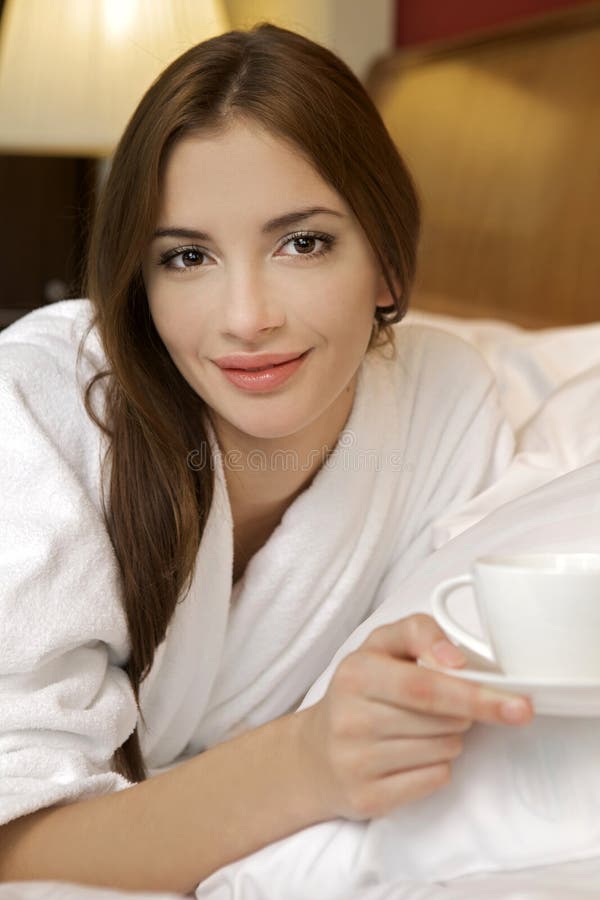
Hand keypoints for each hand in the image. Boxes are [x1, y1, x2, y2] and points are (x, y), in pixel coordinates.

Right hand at [298, 613, 532, 820]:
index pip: (426, 686)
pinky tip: (412, 756)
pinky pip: (433, 780)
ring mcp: (356, 761)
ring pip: (444, 751)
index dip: (474, 694)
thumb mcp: (382, 646)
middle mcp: (351, 717)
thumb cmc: (361, 691)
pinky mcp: (367, 797)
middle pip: (444, 721)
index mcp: (357, 672)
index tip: (517, 703)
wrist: (315, 753)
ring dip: (449, 739)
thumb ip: (420, 633)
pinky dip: (437, 767)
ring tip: (419, 730)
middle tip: (448, 707)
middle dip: (463, 714)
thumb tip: (456, 660)